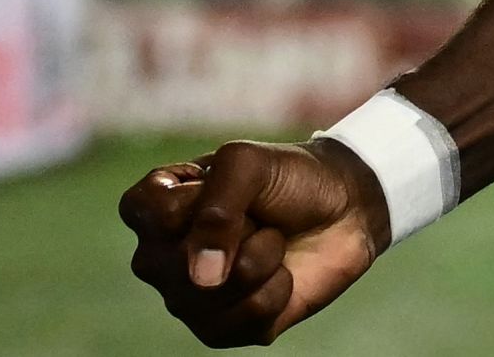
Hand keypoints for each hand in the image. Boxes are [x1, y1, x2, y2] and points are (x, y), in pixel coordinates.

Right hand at [120, 139, 390, 346]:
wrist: (342, 207)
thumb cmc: (286, 177)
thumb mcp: (247, 163)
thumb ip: (215, 206)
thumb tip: (202, 276)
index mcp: (151, 211)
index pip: (151, 213)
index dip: (199, 197)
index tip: (226, 180)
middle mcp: (160, 259)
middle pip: (183, 260)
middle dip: (240, 229)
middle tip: (254, 214)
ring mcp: (188, 299)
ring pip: (218, 292)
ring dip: (263, 257)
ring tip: (270, 241)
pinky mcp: (223, 330)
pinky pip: (248, 318)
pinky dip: (278, 288)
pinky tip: (281, 273)